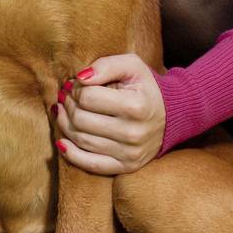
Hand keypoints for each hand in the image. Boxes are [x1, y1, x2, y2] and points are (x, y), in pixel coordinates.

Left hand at [53, 54, 164, 174]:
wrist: (171, 115)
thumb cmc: (145, 86)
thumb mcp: (131, 65)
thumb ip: (105, 66)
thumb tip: (79, 78)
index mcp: (135, 106)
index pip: (88, 98)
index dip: (76, 89)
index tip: (76, 84)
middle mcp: (133, 133)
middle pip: (81, 120)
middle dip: (67, 105)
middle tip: (66, 97)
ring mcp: (130, 153)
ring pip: (82, 141)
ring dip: (64, 125)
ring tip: (62, 111)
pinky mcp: (126, 167)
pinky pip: (91, 165)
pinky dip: (71, 154)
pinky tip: (61, 141)